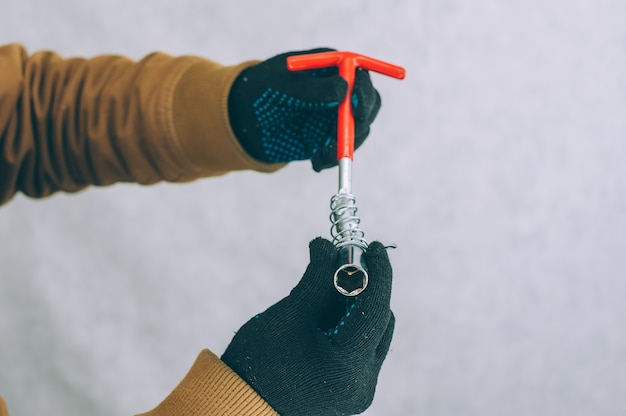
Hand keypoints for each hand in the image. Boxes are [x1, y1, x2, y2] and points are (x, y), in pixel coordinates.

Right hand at [221, 238, 393, 415]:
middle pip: (377, 321)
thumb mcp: (289, 316)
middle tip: (342, 260)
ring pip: (370, 333)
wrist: (239, 406)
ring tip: (326, 284)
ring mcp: (357, 389)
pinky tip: (323, 309)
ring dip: (354, 304)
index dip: (379, 273)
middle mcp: (361, 384)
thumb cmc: (258, 364)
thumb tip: (327, 245)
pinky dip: (345, 323)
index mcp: (347, 369)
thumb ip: (316, 279)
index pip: (375, 311)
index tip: (374, 246)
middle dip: (363, 287)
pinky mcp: (348, 388)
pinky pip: (358, 347)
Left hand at [228, 48, 380, 170]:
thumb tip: (344, 87)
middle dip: (359, 123)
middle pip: (368, 106)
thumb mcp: (283, 85)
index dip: (364, 90)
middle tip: (342, 137)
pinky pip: (340, 150)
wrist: (246, 117)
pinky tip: (315, 162)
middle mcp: (341, 91)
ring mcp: (337, 116)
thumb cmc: (263, 90)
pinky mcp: (330, 137)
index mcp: (332, 68)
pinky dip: (331, 159)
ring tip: (321, 155)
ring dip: (345, 145)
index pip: (360, 75)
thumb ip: (313, 88)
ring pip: (357, 131)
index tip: (356, 106)